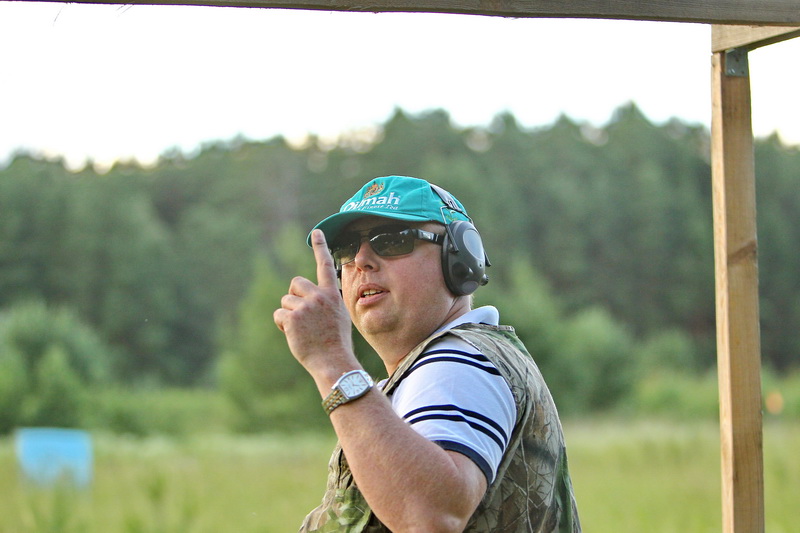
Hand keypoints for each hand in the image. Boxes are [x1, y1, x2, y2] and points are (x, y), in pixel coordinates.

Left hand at [274, 230, 354, 375]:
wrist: (333, 361)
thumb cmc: (335, 342)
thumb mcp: (338, 316)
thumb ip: (325, 302)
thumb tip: (308, 297)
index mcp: (332, 294)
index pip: (325, 265)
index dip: (321, 247)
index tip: (317, 231)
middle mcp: (319, 296)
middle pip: (295, 283)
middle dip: (294, 297)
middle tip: (302, 316)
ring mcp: (305, 307)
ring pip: (286, 301)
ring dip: (289, 314)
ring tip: (303, 330)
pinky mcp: (292, 318)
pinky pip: (279, 315)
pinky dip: (283, 325)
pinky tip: (295, 335)